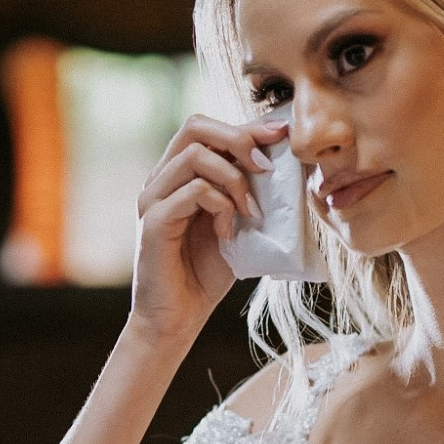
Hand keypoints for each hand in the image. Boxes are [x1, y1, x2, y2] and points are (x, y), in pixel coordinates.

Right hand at [129, 114, 291, 345]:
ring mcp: (153, 197)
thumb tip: (290, 164)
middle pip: (195, 126)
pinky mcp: (153, 220)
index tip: (282, 134)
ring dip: (234, 179)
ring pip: (195, 155)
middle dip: (239, 138)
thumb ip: (251, 192)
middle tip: (266, 167)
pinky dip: (221, 207)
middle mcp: (161, 178)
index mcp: (179, 174)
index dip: (247, 126)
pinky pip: (193, 191)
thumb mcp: (238, 223)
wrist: (177, 318)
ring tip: (250, 211)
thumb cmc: (206, 272)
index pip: (210, 129)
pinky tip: (229, 233)